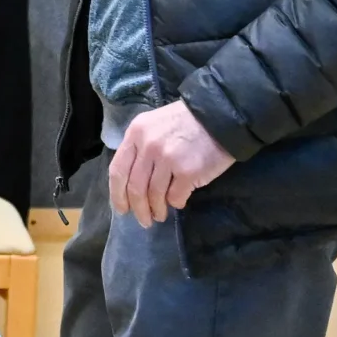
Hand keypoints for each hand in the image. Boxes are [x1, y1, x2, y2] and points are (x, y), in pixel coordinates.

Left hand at [107, 99, 235, 224]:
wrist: (219, 117)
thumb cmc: (186, 122)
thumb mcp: (154, 125)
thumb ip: (140, 148)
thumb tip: (131, 182)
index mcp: (136, 132)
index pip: (118, 170)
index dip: (117, 194)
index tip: (122, 209)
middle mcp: (149, 145)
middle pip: (135, 187)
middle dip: (138, 209)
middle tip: (144, 220)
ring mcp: (168, 158)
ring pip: (154, 196)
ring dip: (156, 210)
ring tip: (160, 215)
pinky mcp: (187, 171)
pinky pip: (175, 197)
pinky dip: (176, 203)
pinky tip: (179, 201)